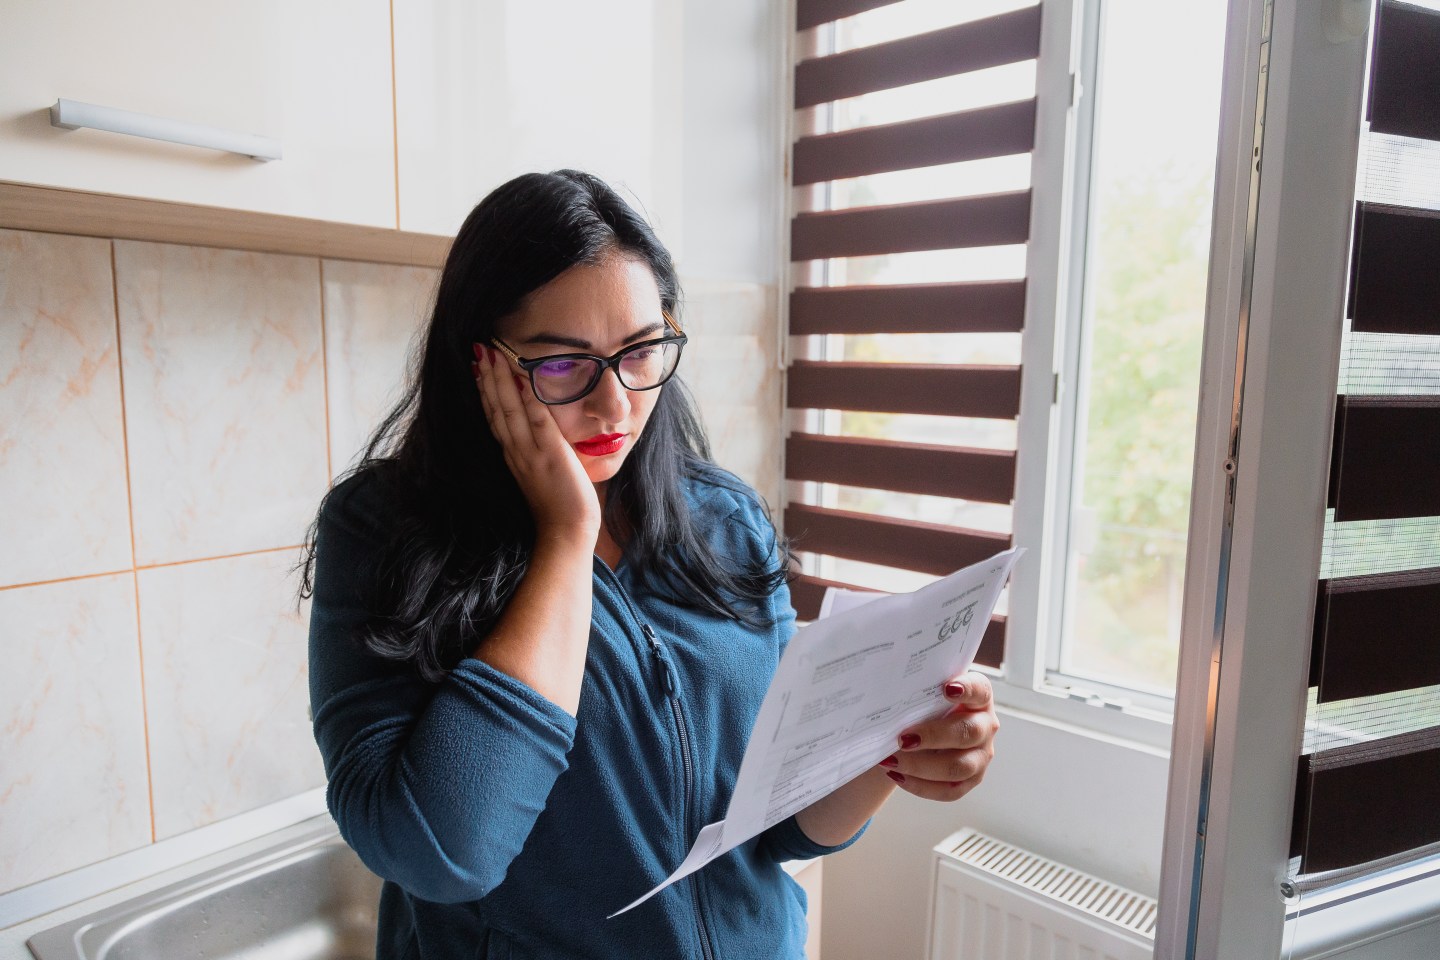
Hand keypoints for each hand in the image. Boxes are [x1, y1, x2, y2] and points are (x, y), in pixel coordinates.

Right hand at [473, 344, 600, 543]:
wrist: (566, 532)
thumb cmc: (561, 505)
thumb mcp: (543, 472)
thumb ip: (540, 450)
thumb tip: (544, 431)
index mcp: (513, 456)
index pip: (494, 417)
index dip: (485, 391)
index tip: (479, 368)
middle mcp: (516, 452)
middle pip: (496, 409)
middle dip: (487, 378)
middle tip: (479, 350)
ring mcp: (531, 454)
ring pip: (509, 411)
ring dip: (499, 381)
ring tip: (491, 355)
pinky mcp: (550, 456)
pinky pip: (537, 422)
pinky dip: (529, 398)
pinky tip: (522, 377)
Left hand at [879, 672, 997, 800]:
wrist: (923, 729)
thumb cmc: (925, 705)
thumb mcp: (925, 691)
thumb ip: (917, 686)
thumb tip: (887, 685)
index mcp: (979, 697)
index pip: (980, 690)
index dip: (966, 689)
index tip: (946, 689)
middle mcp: (985, 726)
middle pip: (969, 732)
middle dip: (933, 736)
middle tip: (903, 738)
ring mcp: (981, 756)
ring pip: (959, 766)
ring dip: (922, 766)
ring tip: (891, 760)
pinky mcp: (970, 780)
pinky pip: (949, 791)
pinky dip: (921, 786)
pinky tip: (898, 775)